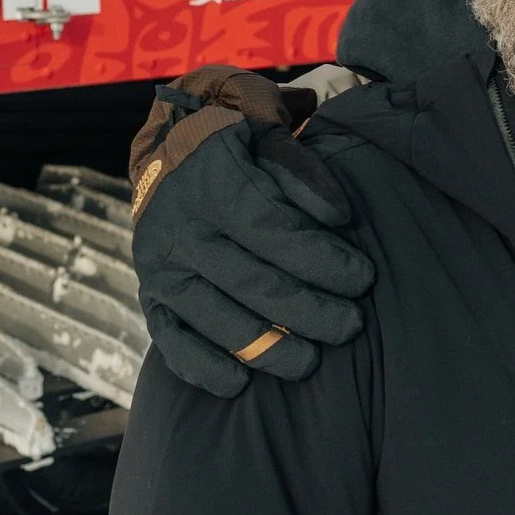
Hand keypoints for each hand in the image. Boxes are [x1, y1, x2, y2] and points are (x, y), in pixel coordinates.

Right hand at [131, 68, 374, 396]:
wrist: (168, 144)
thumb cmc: (237, 140)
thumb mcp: (268, 131)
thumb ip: (303, 170)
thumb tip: (338, 217)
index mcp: (211, 182)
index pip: (273, 231)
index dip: (322, 259)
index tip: (364, 279)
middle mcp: (178, 228)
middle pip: (252, 282)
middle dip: (309, 311)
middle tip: (351, 327)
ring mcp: (159, 267)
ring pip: (216, 319)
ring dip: (266, 347)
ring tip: (311, 362)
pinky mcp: (150, 296)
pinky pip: (171, 341)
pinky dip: (202, 367)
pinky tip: (240, 383)